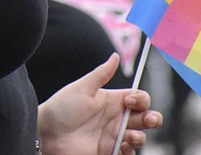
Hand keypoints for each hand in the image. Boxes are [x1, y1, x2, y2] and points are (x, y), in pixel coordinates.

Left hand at [36, 53, 162, 154]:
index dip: (141, 99)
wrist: (46, 134)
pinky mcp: (108, 152)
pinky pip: (128, 153)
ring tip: (129, 136)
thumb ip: (101, 74)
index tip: (129, 101)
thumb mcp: (81, 89)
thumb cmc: (61, 108)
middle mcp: (115, 119)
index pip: (139, 99)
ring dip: (140, 137)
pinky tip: (121, 146)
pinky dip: (130, 151)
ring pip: (139, 137)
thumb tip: (115, 55)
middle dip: (153, 119)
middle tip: (148, 120)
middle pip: (146, 118)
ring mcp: (112, 137)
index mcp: (112, 101)